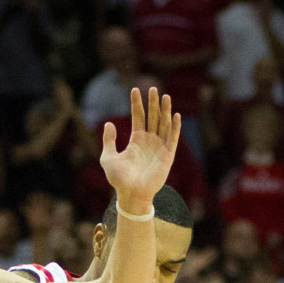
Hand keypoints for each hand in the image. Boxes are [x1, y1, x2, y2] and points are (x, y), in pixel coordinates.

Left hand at [98, 86, 182, 213]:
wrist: (131, 194)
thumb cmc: (119, 179)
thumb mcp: (108, 158)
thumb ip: (108, 141)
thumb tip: (109, 123)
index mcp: (137, 140)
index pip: (138, 117)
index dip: (137, 104)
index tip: (135, 89)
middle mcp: (149, 141)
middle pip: (153, 117)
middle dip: (153, 103)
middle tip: (153, 88)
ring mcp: (159, 147)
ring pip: (163, 124)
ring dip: (165, 110)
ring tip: (165, 96)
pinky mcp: (167, 156)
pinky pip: (172, 138)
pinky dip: (175, 127)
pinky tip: (175, 115)